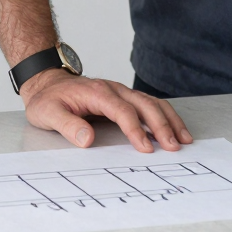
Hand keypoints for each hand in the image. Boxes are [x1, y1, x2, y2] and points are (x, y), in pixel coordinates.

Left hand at [20, 69, 193, 152]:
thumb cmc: (48, 100)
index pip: (122, 110)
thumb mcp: (48, 113)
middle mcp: (113, 89)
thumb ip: (67, 126)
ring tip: (184, 139)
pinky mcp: (124, 98)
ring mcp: (121, 92)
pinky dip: (165, 116)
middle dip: (161, 125)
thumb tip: (88, 140)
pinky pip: (149, 104)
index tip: (146, 148)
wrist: (47, 83)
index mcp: (96, 92)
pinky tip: (175, 129)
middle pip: (144, 104)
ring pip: (151, 102)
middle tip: (174, 147)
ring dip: (169, 120)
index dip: (135, 129)